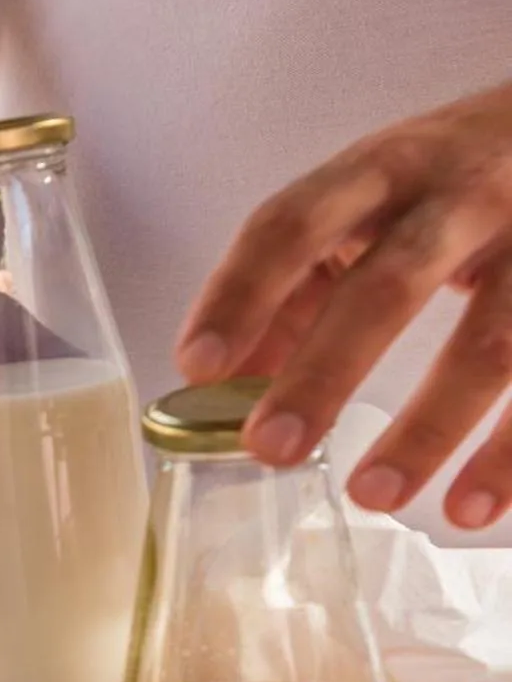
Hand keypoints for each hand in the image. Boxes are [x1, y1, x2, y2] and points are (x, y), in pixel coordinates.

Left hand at [176, 82, 511, 526]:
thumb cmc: (457, 179)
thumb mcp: (375, 203)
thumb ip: (301, 286)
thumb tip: (224, 385)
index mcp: (386, 171)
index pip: (295, 222)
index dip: (242, 290)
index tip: (199, 363)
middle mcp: (462, 195)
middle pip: (390, 285)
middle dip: (325, 371)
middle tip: (271, 448)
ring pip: (491, 342)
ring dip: (427, 428)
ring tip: (372, 497)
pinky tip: (472, 510)